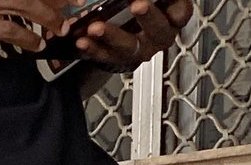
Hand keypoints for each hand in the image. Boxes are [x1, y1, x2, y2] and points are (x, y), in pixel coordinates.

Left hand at [76, 0, 193, 69]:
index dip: (176, 9)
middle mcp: (160, 37)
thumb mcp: (153, 2)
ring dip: (112, 35)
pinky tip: (82, 41)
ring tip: (96, 27)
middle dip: (148, 17)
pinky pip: (105, 56)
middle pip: (159, 30)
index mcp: (174, 18)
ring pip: (129, 46)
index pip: (182, 13)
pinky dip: (92, 49)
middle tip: (138, 5)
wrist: (128, 32)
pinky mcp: (118, 59)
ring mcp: (140, 50)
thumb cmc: (146, 8)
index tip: (150, 1)